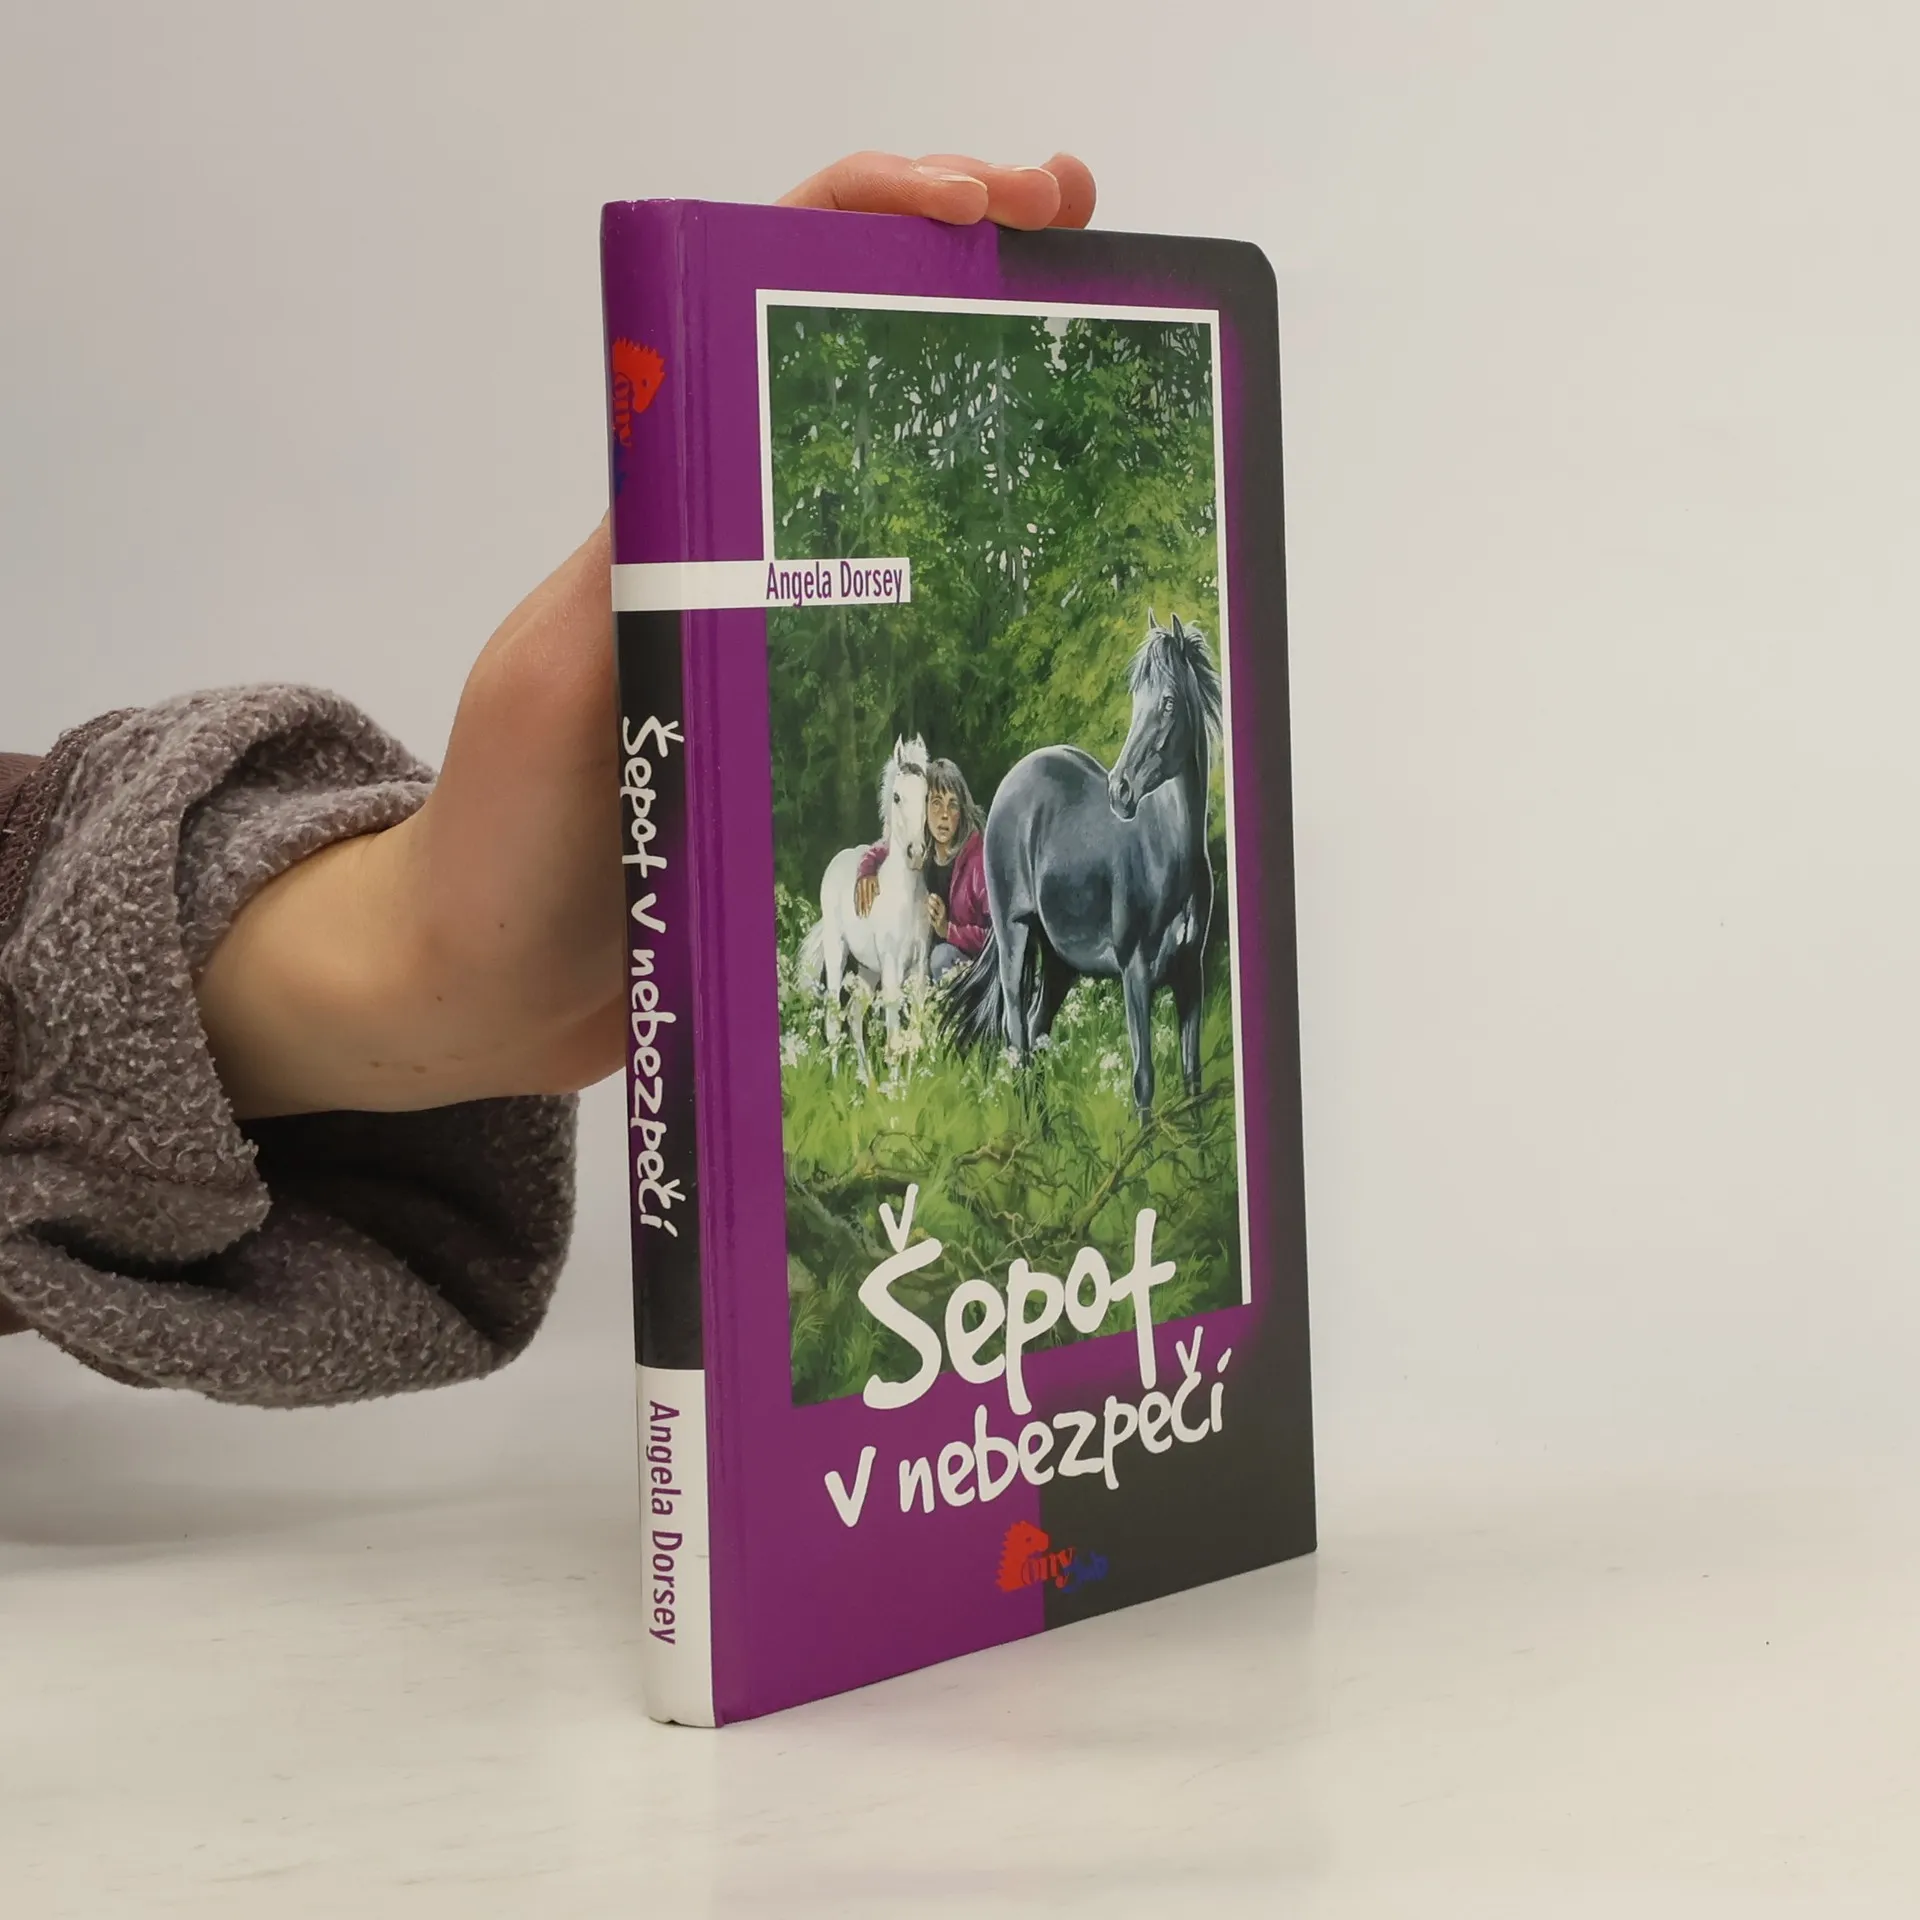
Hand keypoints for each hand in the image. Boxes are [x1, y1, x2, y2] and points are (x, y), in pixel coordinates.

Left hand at [194, 150, 1096, 1117]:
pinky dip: (1009, 622)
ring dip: (1017, 453)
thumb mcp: (558, 689)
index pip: (763, 311)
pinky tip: (1081, 629)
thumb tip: (728, 449)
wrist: (489, 988)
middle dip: (982, 296)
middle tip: (1100, 260)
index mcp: (674, 518)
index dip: (871, 224)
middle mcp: (744, 564)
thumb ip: (636, 581)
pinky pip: (928, 662)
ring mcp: (790, 655)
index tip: (989, 213)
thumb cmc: (502, 840)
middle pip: (864, 387)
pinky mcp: (820, 749)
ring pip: (917, 519)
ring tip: (1131, 418)